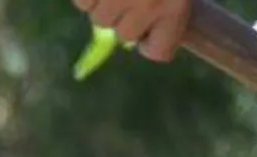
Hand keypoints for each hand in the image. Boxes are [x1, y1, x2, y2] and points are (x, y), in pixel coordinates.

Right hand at [71, 0, 191, 60]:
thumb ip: (163, 10)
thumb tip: (133, 37)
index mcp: (174, 6)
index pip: (159, 52)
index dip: (150, 45)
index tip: (147, 37)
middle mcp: (147, 5)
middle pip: (124, 35)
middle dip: (124, 20)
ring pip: (100, 20)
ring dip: (102, 5)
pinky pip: (82, 3)